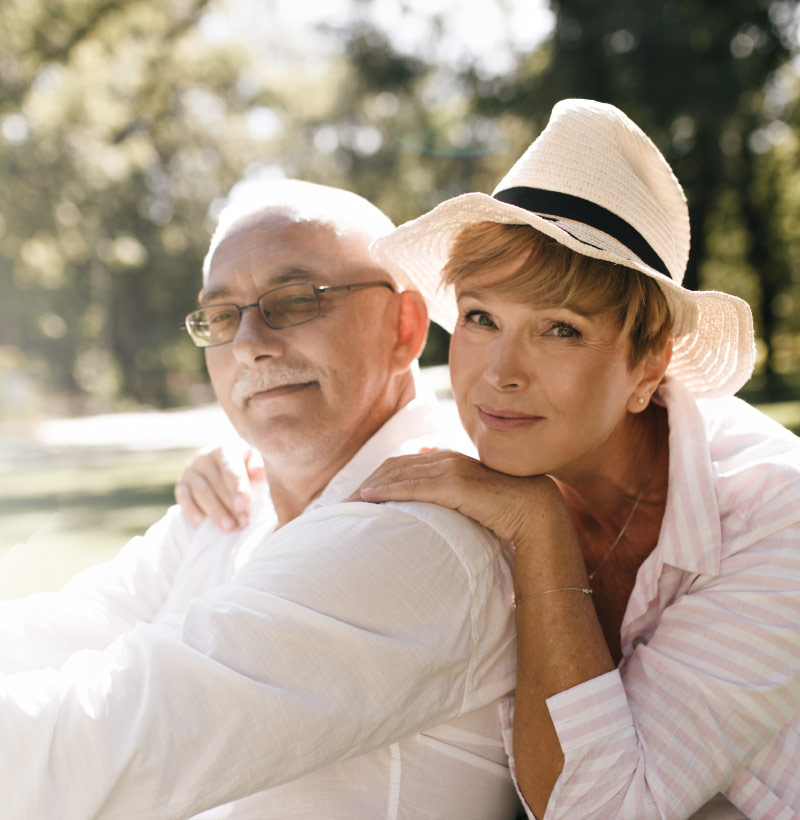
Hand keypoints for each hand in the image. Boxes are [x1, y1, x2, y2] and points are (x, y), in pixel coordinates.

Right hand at [174, 442, 264, 529]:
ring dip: (215, 512)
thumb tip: (257, 473)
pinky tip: (201, 525)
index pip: (231, 470)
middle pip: (216, 484)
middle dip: (231, 506)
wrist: (217, 463)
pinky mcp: (181, 485)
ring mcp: (189, 471)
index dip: (238, 489)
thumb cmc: (241, 464)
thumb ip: (256, 465)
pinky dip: (192, 512)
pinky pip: (183, 499)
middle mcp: (204, 458)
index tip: (244, 508)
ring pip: (201, 493)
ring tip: (229, 527)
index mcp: (223, 450)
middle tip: (243, 523)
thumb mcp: (251, 459)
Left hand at [352, 449, 559, 542]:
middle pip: (393, 466)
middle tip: (342, 504)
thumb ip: (451, 498)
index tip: (357, 497)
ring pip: (398, 473)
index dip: (377, 478)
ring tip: (348, 505)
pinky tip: (370, 499)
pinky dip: (388, 491)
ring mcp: (451, 469)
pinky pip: (414, 486)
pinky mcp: (456, 485)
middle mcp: (447, 458)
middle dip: (366, 483)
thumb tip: (431, 509)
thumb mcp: (473, 501)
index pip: (402, 464)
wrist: (537, 512)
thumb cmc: (506, 512)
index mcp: (450, 461)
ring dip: (370, 489)